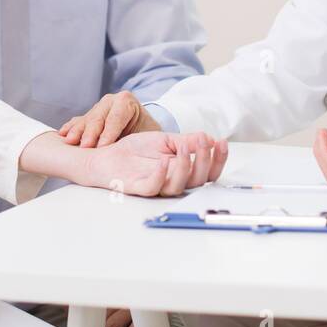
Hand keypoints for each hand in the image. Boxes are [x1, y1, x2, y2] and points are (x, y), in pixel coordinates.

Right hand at [58, 90, 160, 146]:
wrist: (140, 129)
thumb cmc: (145, 134)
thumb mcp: (147, 135)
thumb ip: (141, 139)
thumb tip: (139, 150)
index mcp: (127, 102)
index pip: (116, 117)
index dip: (109, 132)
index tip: (102, 147)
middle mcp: (110, 101)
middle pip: (98, 117)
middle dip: (91, 133)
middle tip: (85, 147)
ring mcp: (97, 107)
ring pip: (86, 119)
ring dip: (77, 131)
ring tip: (69, 141)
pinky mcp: (88, 116)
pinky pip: (78, 121)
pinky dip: (70, 128)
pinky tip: (62, 134)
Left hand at [83, 131, 227, 196]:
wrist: (105, 153)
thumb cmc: (135, 150)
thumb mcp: (165, 140)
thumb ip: (186, 141)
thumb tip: (209, 139)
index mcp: (181, 171)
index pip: (207, 172)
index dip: (217, 160)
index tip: (221, 142)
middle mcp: (171, 181)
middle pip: (197, 181)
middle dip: (203, 161)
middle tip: (203, 142)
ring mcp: (155, 185)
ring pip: (177, 187)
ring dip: (184, 167)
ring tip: (182, 148)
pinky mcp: (137, 187)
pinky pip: (152, 187)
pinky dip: (160, 176)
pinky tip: (164, 161)